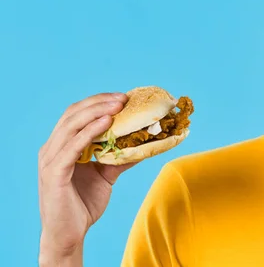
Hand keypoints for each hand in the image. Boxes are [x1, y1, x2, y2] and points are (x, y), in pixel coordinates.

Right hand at [38, 92, 136, 265]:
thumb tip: (144, 145)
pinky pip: (72, 147)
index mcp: (61, 145)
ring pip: (71, 126)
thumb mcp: (106, 175)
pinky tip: (106, 124)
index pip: (77, 114)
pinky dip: (90, 132)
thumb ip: (119, 158)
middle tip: (124, 98)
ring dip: (96, 112)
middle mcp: (52, 148)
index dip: (99, 102)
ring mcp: (50, 160)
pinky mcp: (53, 173)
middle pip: (73, 114)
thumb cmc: (82, 204)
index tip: (123, 97)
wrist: (68, 234)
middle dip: (99, 102)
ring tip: (118, 106)